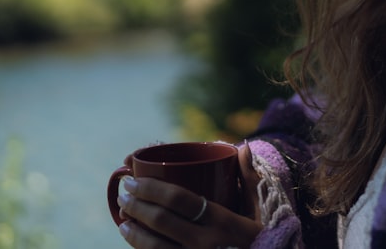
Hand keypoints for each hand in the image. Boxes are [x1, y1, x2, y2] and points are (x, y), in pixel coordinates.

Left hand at [118, 144, 262, 248]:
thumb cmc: (262, 240)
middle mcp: (206, 244)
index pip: (179, 200)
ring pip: (154, 247)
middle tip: (125, 192)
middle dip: (136, 204)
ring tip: (123, 217)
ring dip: (133, 231)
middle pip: (161, 221)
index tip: (134, 179)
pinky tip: (134, 241)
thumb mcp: (261, 211)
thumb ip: (250, 180)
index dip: (151, 188)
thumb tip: (244, 147)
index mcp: (222, 222)